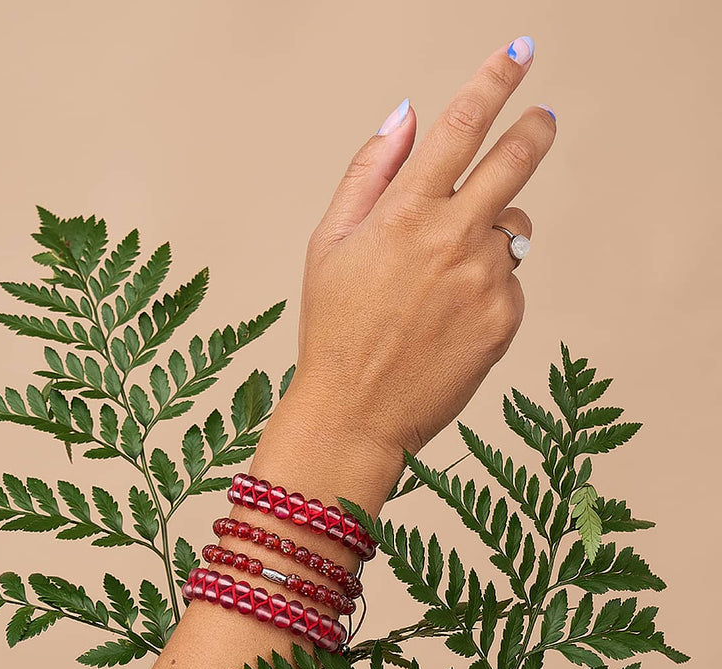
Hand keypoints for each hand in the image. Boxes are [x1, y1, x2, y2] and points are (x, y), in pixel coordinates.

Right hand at [287, 36, 555, 458]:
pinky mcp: (504, 319)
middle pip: (514, 162)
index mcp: (403, 214)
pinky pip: (510, 280)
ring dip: (492, 231)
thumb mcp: (329, 243)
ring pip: (513, 229)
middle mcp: (451, 240)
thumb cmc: (334, 328)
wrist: (355, 412)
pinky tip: (451, 315)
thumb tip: (406, 116)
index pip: (460, 127)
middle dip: (532, 130)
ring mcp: (483, 281)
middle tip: (541, 119)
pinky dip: (489, 284)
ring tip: (445, 274)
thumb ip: (369, 173)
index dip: (493, 82)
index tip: (517, 55)